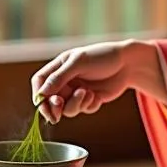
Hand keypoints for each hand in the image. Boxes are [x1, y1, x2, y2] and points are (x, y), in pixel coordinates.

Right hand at [31, 39, 164, 123]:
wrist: (127, 63)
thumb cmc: (102, 57)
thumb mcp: (78, 63)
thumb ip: (59, 78)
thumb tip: (41, 94)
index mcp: (59, 67)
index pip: (40, 83)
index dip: (39, 95)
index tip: (43, 105)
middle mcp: (66, 81)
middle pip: (51, 100)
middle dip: (55, 107)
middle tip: (60, 110)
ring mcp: (77, 91)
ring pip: (67, 109)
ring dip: (76, 104)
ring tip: (87, 94)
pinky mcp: (89, 100)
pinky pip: (83, 110)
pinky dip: (89, 105)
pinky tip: (98, 95)